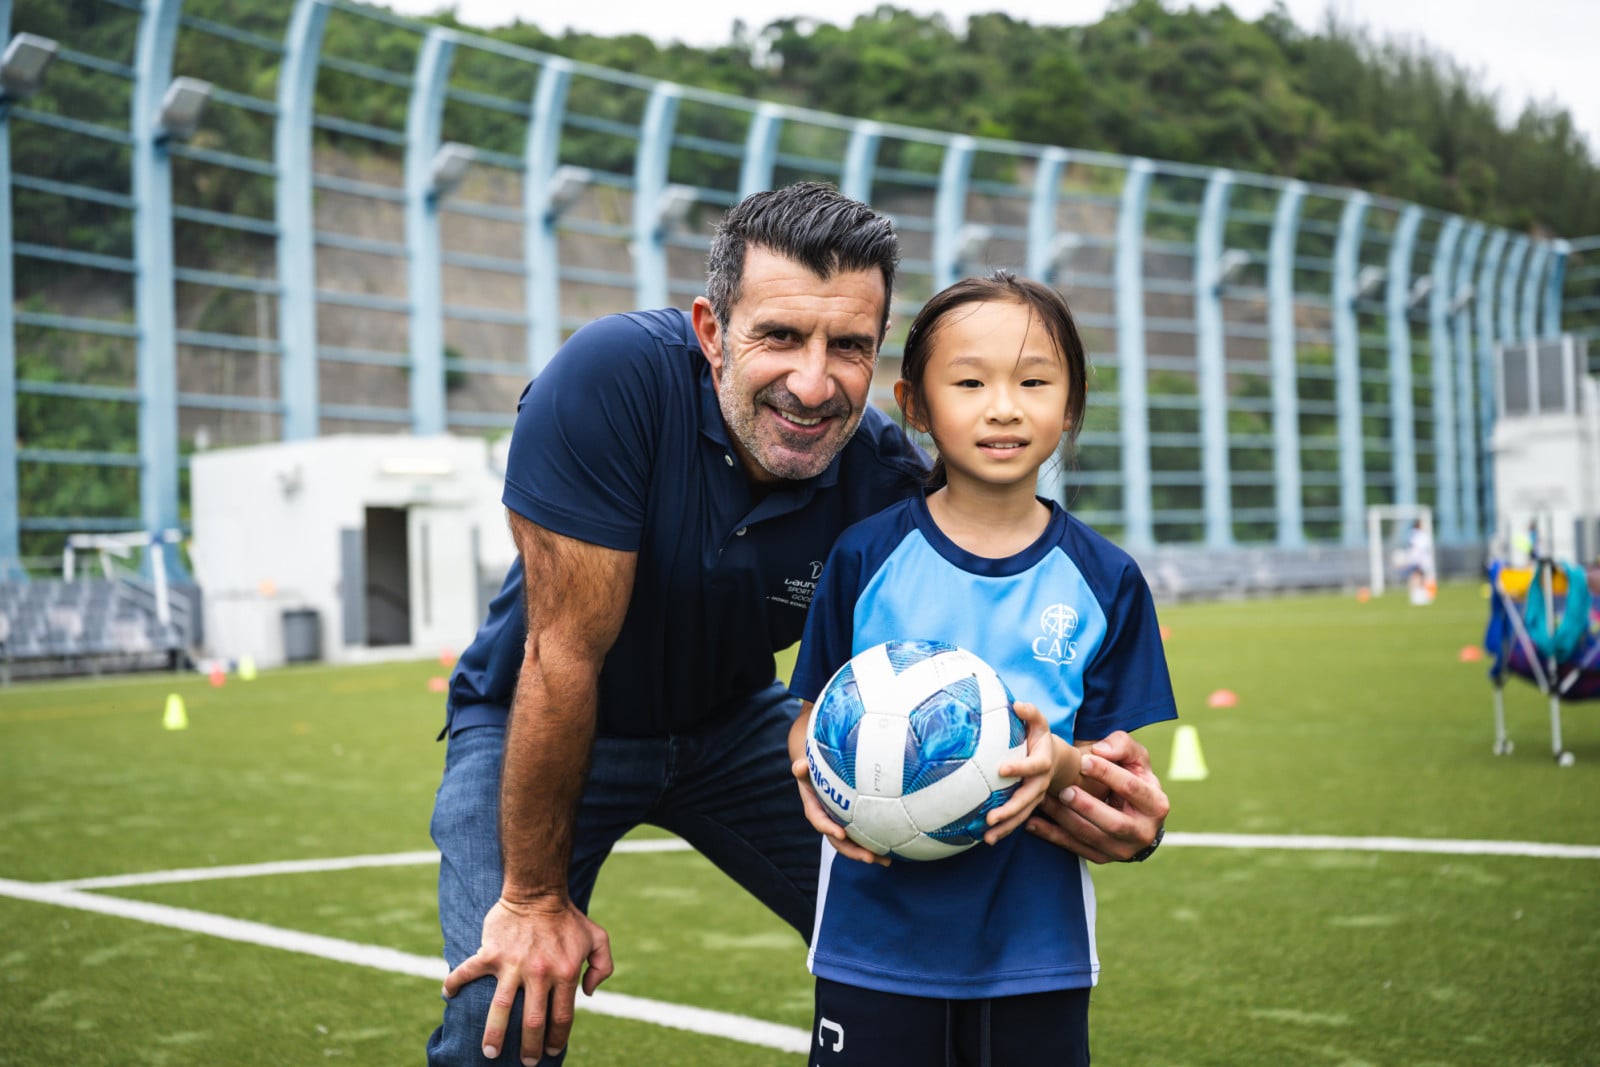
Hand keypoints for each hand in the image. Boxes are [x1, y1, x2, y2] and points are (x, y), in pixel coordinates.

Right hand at [442, 894, 613, 1061]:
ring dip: (494, 1033)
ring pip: (501, 1008)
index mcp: (564, 972)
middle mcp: (539, 972)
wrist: (538, 891)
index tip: (551, 1051)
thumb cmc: (568, 917)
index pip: (561, 1016)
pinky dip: (455, 983)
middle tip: (526, 1062)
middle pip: (532, 1020)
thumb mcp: (598, 938)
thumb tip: (589, 994)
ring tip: (489, 1052)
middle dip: (529, 1046)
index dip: (557, 1038)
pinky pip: (468, 971)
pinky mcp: (491, 953)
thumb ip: (603, 967)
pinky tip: (447, 995)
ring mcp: (513, 964)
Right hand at [791, 755, 890, 865]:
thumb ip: (801, 769)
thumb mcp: (805, 769)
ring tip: (886, 861)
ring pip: (853, 845)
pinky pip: (863, 839)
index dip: (829, 829)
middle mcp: (829, 824)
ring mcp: (841, 827)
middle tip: (869, 858)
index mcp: (815, 811)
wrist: (818, 777)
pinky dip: (876, 846)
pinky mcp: (852, 827)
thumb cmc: (812, 771)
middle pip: (840, 842)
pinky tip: (893, 851)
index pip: (820, 822)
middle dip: (854, 852)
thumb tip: (800, 766)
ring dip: (869, 855)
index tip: (841, 833)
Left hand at [985, 701, 1055, 844]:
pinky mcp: (1029, 806)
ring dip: (1006, 827)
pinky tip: (987, 839)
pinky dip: (1005, 830)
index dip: (1020, 767)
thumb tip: (1016, 704)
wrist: (1056, 759)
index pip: (1033, 766)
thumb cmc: (1040, 737)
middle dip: (1010, 809)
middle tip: (991, 817)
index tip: (1002, 769)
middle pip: (1027, 798)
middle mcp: (1041, 782)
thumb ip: (1031, 713)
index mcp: (1043, 761)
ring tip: (988, 837)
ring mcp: (1036, 796)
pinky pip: (1018, 820)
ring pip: (1023, 814)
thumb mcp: (1039, 723)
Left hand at [1026, 731, 1168, 863]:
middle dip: (1087, 806)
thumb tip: (1101, 750)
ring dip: (1065, 819)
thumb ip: (1123, 745)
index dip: (1108, 774)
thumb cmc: (1132, 777)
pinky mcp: (1102, 858)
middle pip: (1114, 823)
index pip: (1132, 789)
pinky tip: (1033, 822)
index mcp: (1156, 805)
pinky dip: (1052, 836)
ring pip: (1091, 837)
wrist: (1134, 813)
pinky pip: (1074, 848)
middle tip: (1064, 789)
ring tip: (1044, 800)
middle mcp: (1143, 833)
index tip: (1084, 760)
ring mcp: (1123, 850)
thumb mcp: (1135, 757)